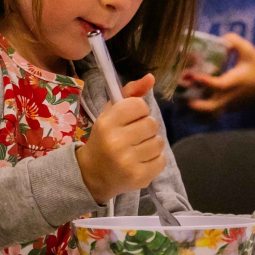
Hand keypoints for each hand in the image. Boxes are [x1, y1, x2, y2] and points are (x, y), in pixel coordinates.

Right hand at [76, 73, 166, 203]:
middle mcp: (116, 141)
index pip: (139, 105)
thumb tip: (151, 77)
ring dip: (151, 144)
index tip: (130, 119)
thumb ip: (130, 93)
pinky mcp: (139, 177)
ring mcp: (128, 161)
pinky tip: (141, 161)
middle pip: (152, 124)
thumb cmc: (104, 138)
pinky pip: (161, 160)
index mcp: (107, 123)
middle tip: (134, 136)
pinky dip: (155, 160)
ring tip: (138, 149)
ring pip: (159, 142)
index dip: (138, 111)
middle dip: (146, 128)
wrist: (93, 174)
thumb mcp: (110, 113)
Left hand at [184, 34, 254, 114]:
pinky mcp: (224, 110)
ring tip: (180, 103)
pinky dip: (198, 116)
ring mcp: (226, 105)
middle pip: (210, 108)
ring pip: (207, 116)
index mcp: (233, 82)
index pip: (218, 86)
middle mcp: (228, 97)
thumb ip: (235, 42)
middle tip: (181, 95)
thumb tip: (221, 38)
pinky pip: (209, 117)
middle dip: (194, 105)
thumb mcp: (250, 52)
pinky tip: (187, 107)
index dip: (204, 82)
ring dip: (193, 113)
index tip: (192, 76)